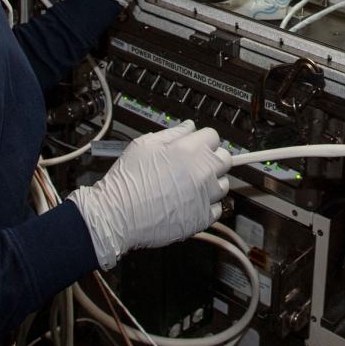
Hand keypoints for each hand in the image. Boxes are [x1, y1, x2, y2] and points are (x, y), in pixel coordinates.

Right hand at [67, 121, 232, 269]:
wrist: (119, 213)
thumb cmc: (128, 179)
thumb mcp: (144, 144)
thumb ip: (172, 134)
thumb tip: (188, 127)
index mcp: (189, 150)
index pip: (213, 136)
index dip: (203, 139)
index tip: (197, 145)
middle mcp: (202, 172)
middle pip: (225, 159)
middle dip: (213, 158)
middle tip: (196, 163)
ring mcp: (205, 197)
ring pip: (224, 184)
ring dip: (212, 182)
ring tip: (192, 184)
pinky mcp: (202, 218)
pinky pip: (217, 208)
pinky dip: (208, 205)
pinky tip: (192, 202)